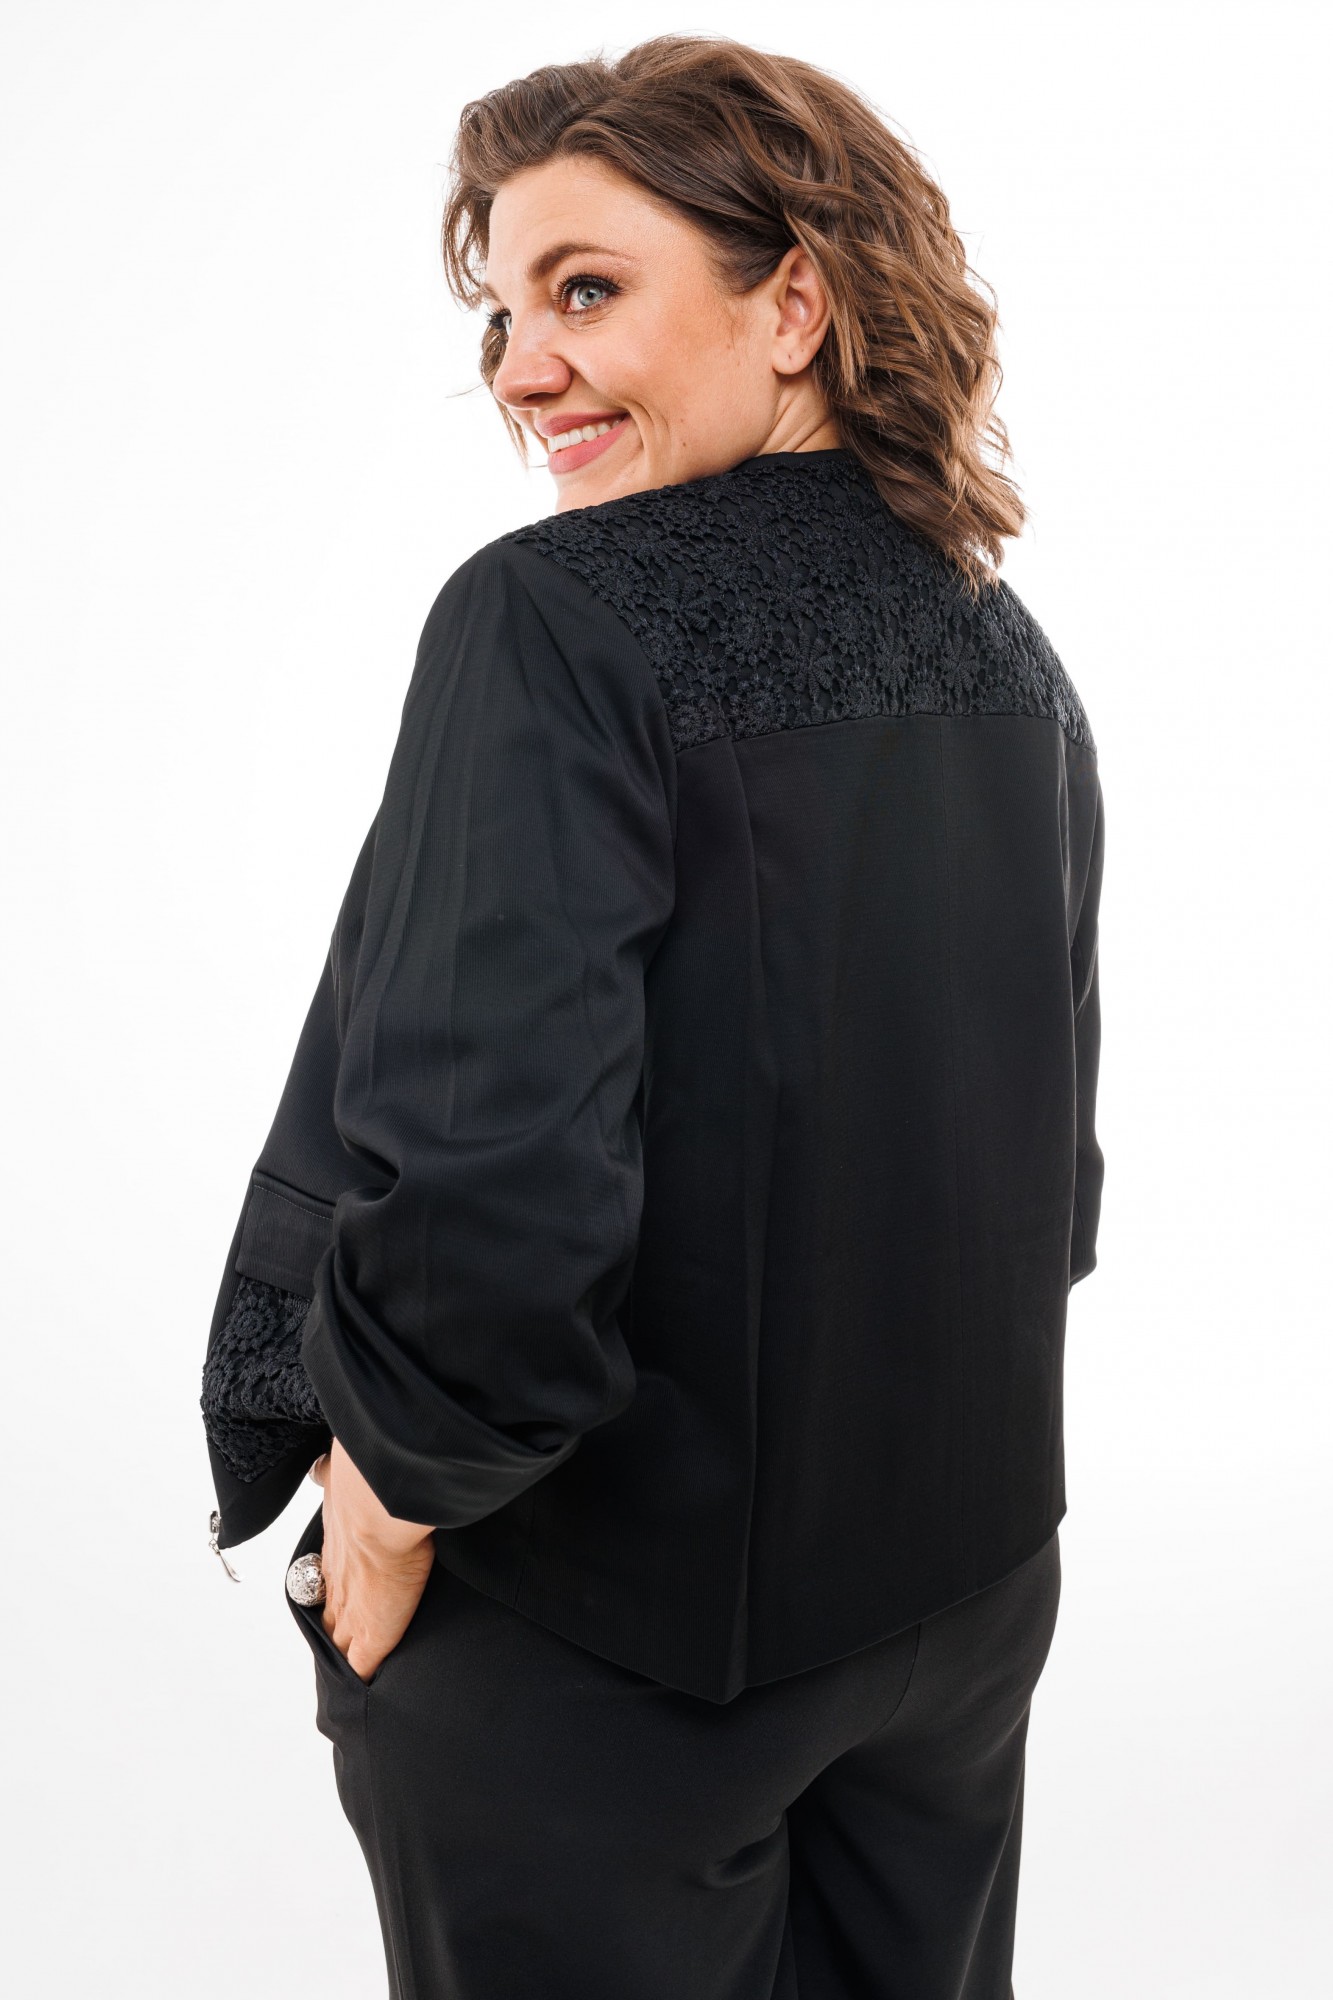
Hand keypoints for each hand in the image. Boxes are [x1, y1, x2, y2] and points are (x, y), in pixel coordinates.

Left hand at [308, 1439, 435, 1682]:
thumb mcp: (344, 1483)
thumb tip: (322, 1467)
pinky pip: (360, 1665)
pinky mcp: (369, 1634)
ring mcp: (351, 1610)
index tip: (336, 1601)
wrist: (379, 1511)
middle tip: (339, 1640)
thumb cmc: (371, 1490)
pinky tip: (366, 1685)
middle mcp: (337, 1581)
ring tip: (351, 1663)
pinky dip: (361, 1676)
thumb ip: (335, 1479)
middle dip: (333, 1626)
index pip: (329, 1581)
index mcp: (335, 1550)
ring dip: (344, 1647)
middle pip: (329, 1615)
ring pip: (339, 1639)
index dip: (333, 1594)